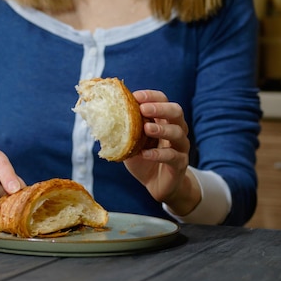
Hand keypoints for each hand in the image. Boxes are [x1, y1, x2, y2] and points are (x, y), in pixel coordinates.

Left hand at [124, 90, 200, 215]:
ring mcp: (180, 147)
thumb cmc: (144, 159)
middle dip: (160, 108)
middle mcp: (176, 130)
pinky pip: (172, 156)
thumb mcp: (130, 142)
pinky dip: (158, 154)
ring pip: (177, 133)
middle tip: (144, 109)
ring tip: (146, 129)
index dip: (151, 96)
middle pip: (176, 112)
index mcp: (164, 120)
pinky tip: (145, 154)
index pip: (163, 100)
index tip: (136, 96)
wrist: (157, 184)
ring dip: (161, 129)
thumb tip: (99, 117)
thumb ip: (122, 130)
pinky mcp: (180, 164)